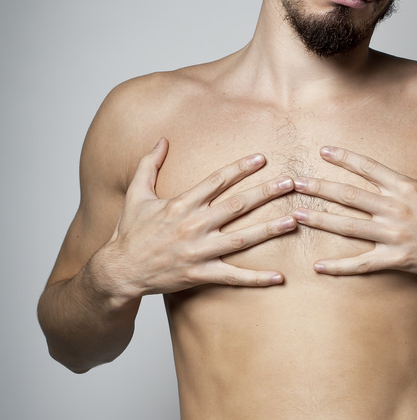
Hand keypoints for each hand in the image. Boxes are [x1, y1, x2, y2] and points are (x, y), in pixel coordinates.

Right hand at [102, 139, 296, 294]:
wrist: (119, 270)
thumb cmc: (129, 232)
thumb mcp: (136, 194)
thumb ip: (149, 164)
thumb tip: (162, 140)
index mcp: (181, 204)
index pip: (217, 180)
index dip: (240, 168)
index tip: (262, 158)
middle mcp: (193, 225)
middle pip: (237, 205)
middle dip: (265, 193)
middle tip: (291, 183)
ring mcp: (199, 251)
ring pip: (241, 239)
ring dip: (269, 230)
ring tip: (293, 221)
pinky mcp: (200, 274)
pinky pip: (233, 277)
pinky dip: (257, 279)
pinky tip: (279, 277)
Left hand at [292, 123, 416, 277]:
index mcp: (407, 186)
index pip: (369, 168)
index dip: (344, 158)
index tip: (323, 151)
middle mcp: (396, 209)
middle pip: (349, 196)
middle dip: (319, 188)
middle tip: (295, 183)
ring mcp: (394, 236)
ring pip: (348, 227)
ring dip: (320, 221)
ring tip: (296, 215)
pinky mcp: (396, 259)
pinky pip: (362, 264)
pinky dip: (339, 267)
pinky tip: (319, 266)